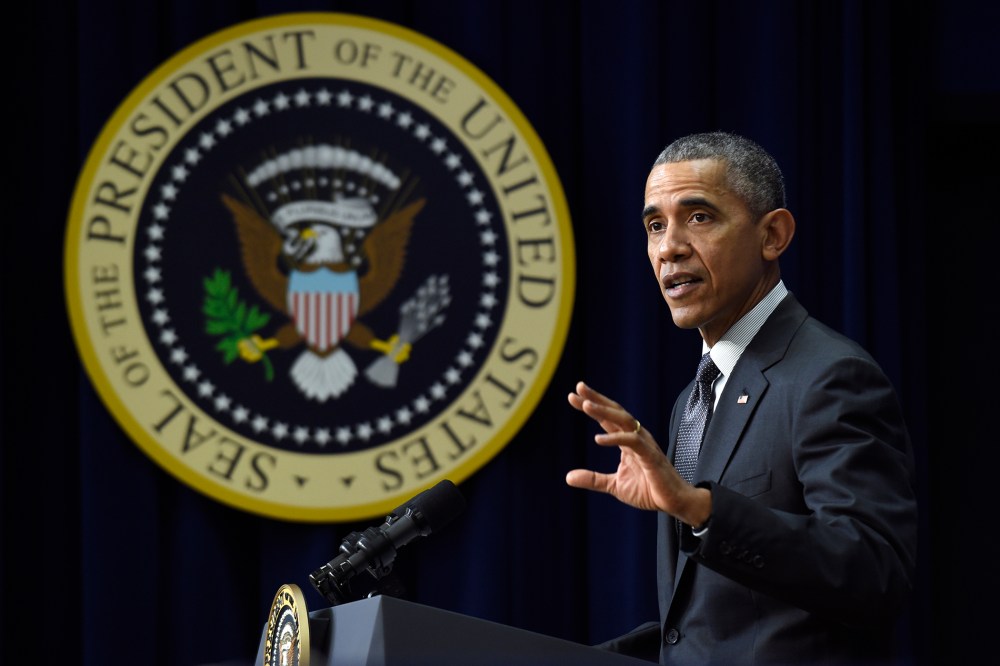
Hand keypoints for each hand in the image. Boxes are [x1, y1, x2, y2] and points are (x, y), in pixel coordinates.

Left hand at [566, 381, 710, 524]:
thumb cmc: (649, 490)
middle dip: (597, 399)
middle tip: (578, 387)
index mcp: (627, 440)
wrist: (674, 502)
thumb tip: (567, 477)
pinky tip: (598, 438)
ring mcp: (644, 444)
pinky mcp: (651, 455)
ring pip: (624, 420)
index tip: (573, 396)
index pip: (607, 419)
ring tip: (586, 405)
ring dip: (604, 411)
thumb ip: (593, 479)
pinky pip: (632, 441)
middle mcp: (636, 436)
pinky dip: (615, 438)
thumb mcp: (615, 485)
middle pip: (615, 411)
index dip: (591, 406)